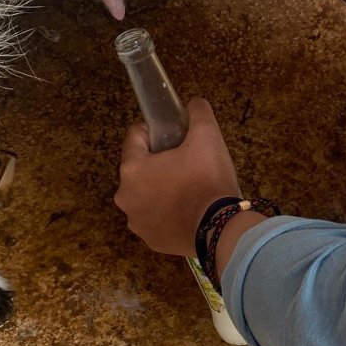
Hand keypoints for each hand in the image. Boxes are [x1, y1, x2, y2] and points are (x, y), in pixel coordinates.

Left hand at [115, 99, 239, 255]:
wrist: (220, 228)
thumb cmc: (207, 179)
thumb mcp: (207, 136)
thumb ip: (197, 112)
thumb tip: (194, 104)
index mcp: (132, 168)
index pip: (135, 135)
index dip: (156, 130)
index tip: (177, 136)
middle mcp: (125, 196)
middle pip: (140, 168)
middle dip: (160, 163)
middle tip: (188, 163)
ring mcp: (137, 222)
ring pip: (146, 195)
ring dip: (162, 189)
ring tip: (190, 189)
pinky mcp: (151, 240)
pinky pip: (156, 218)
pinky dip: (168, 213)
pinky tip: (188, 210)